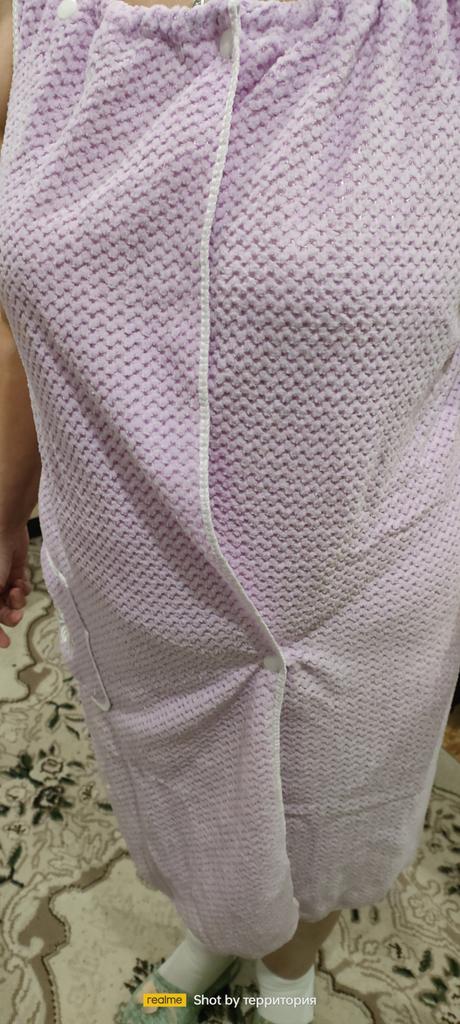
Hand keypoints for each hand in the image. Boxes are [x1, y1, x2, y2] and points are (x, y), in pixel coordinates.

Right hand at [0, 523, 31, 648]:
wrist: (5, 527)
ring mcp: (2, 581)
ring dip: (17, 600)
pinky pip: (23, 590)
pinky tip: (21, 579)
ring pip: (13, 603)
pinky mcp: (15, 573)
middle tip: (17, 615)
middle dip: (8, 615)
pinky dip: (23, 588)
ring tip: (18, 588)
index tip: (6, 644)